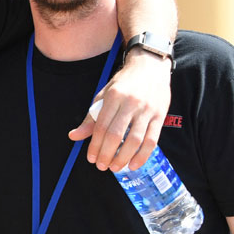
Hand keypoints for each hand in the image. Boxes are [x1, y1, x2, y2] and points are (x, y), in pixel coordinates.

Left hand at [68, 51, 171, 171]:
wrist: (150, 66)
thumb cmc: (124, 83)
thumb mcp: (103, 95)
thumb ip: (90, 118)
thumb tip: (74, 136)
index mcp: (113, 97)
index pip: (101, 127)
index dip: (95, 146)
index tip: (91, 158)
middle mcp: (130, 103)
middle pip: (116, 135)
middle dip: (107, 154)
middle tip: (101, 166)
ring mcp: (147, 110)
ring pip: (135, 140)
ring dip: (124, 158)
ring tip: (115, 167)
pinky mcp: (160, 115)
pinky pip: (152, 140)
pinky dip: (142, 155)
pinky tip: (134, 164)